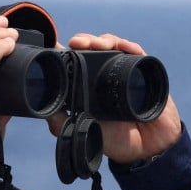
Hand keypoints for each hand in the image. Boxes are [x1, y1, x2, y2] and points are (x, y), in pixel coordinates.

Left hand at [47, 33, 181, 164]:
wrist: (147, 149)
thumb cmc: (114, 139)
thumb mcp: (84, 131)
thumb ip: (62, 123)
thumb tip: (43, 108)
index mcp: (88, 84)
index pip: (76, 59)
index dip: (68, 50)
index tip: (58, 47)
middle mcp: (105, 74)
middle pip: (92, 47)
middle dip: (84, 40)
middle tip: (77, 43)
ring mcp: (124, 71)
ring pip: (112, 46)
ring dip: (103, 40)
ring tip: (96, 44)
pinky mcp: (143, 72)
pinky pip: (136, 53)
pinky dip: (129, 46)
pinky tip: (122, 46)